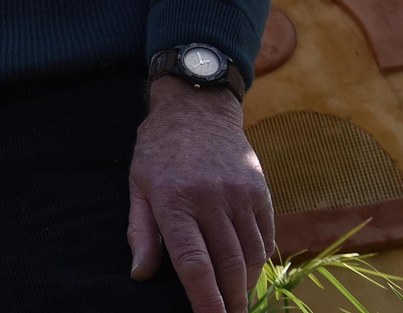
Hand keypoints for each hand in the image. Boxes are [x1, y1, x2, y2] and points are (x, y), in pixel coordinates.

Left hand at [128, 77, 274, 312]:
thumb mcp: (137, 185)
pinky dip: (259, 261)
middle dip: (229, 301)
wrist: (197, 108)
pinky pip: (265, 237)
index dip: (204, 299)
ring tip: (237, 302)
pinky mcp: (260, 191)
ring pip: (250, 256)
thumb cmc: (158, 151)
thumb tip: (140, 274)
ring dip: (246, 286)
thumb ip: (140, 231)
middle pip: (228, 266)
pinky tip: (249, 273)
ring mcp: (239, 194)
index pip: (193, 262)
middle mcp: (210, 199)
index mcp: (174, 201)